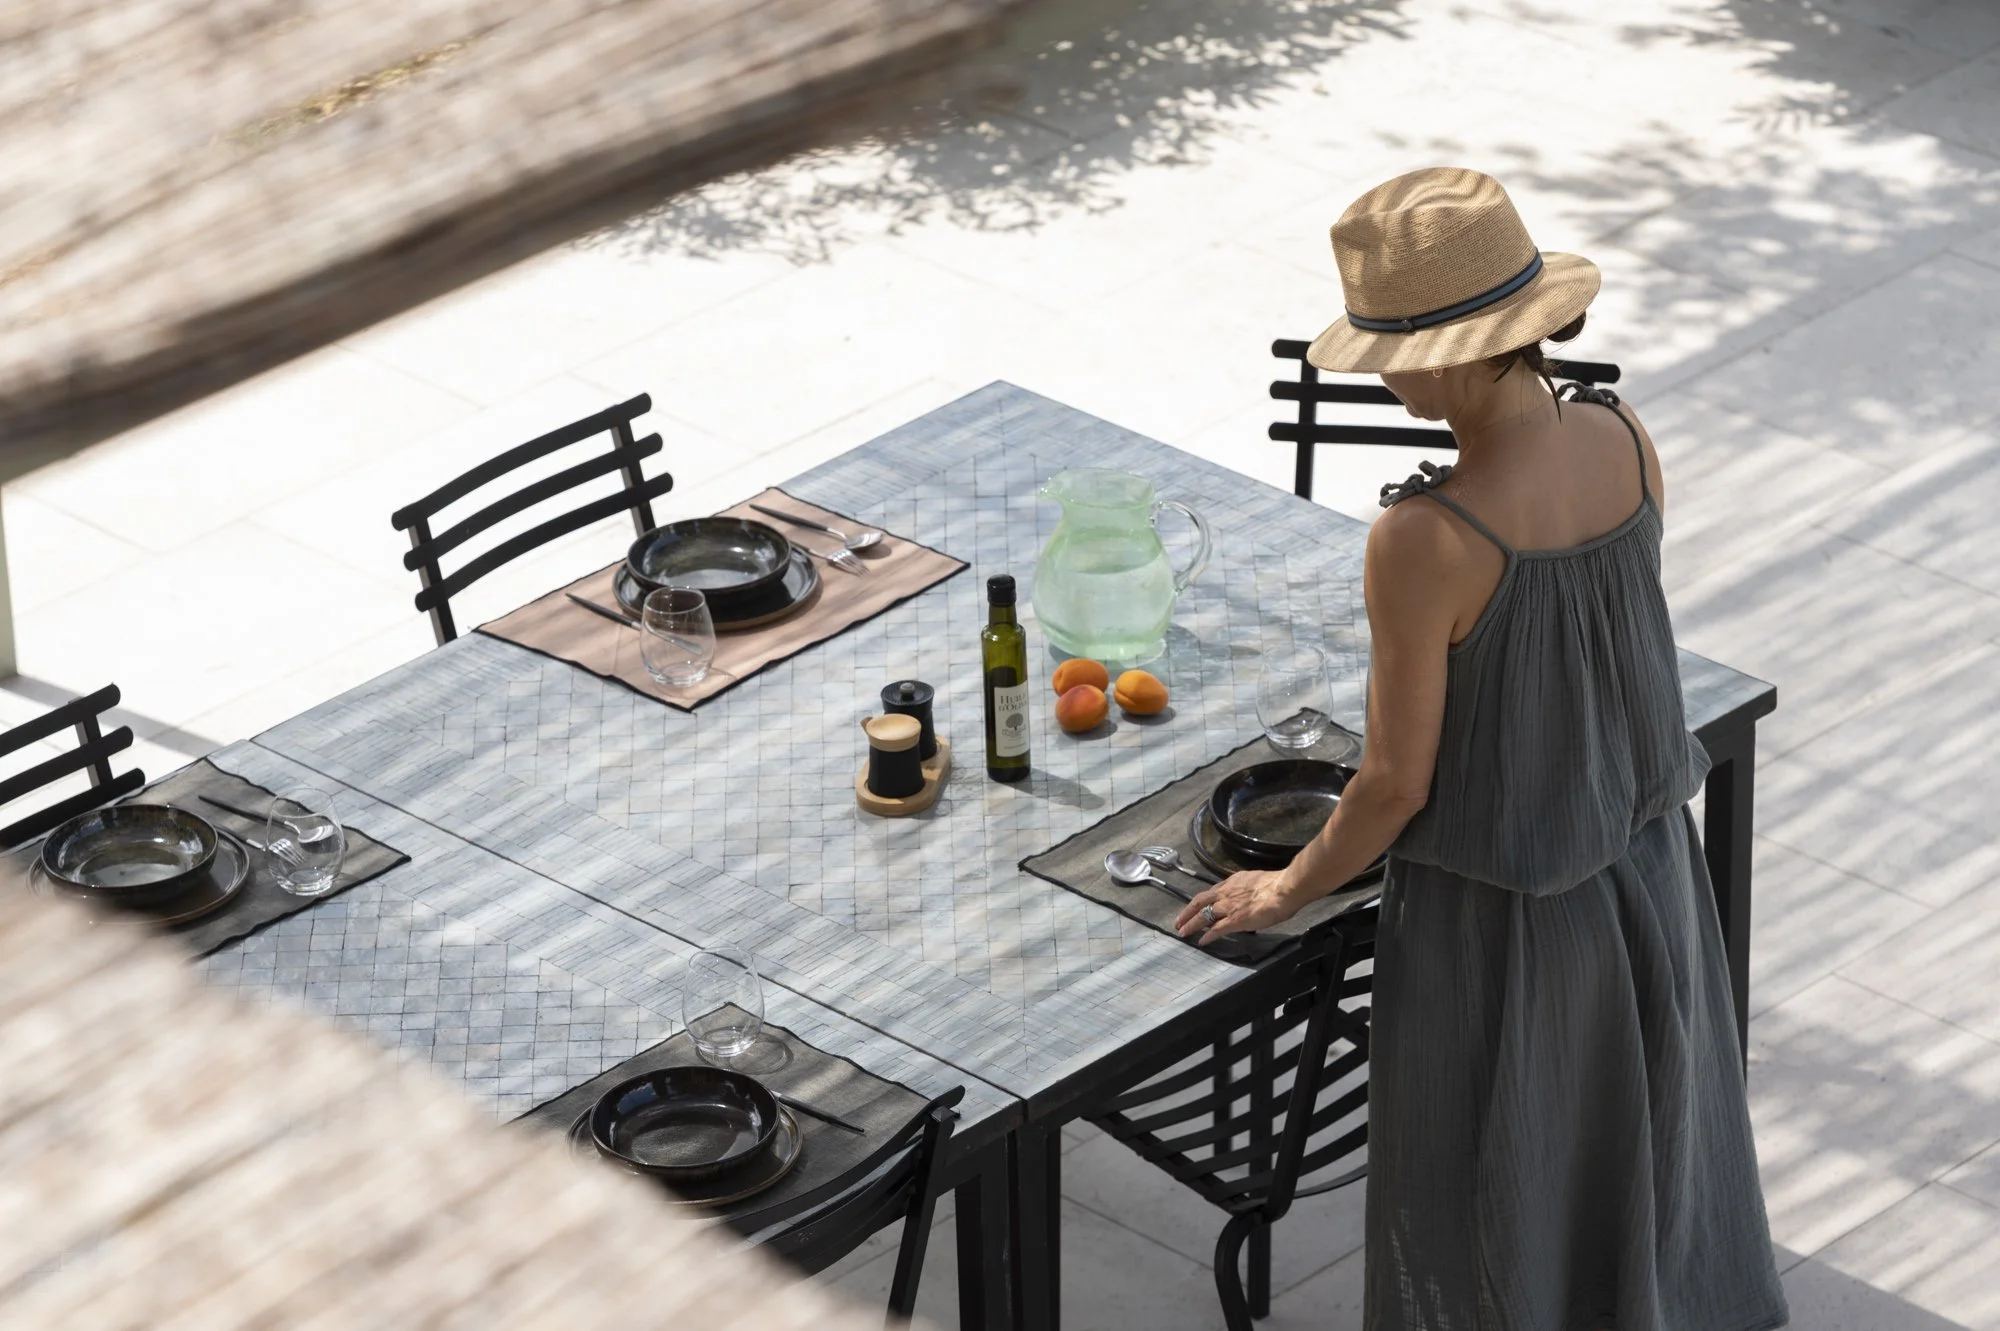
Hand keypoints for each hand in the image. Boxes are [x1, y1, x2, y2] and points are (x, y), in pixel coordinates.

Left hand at [1174, 869, 1303, 945]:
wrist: (1284, 889)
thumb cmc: (1277, 885)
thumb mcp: (1256, 882)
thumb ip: (1248, 889)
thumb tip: (1249, 895)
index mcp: (1233, 883)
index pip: (1212, 892)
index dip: (1201, 901)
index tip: (1195, 906)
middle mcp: (1226, 893)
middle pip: (1199, 902)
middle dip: (1187, 912)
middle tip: (1178, 921)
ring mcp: (1229, 907)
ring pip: (1203, 916)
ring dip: (1191, 924)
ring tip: (1183, 932)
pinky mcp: (1235, 920)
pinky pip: (1216, 930)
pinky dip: (1207, 936)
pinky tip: (1202, 941)